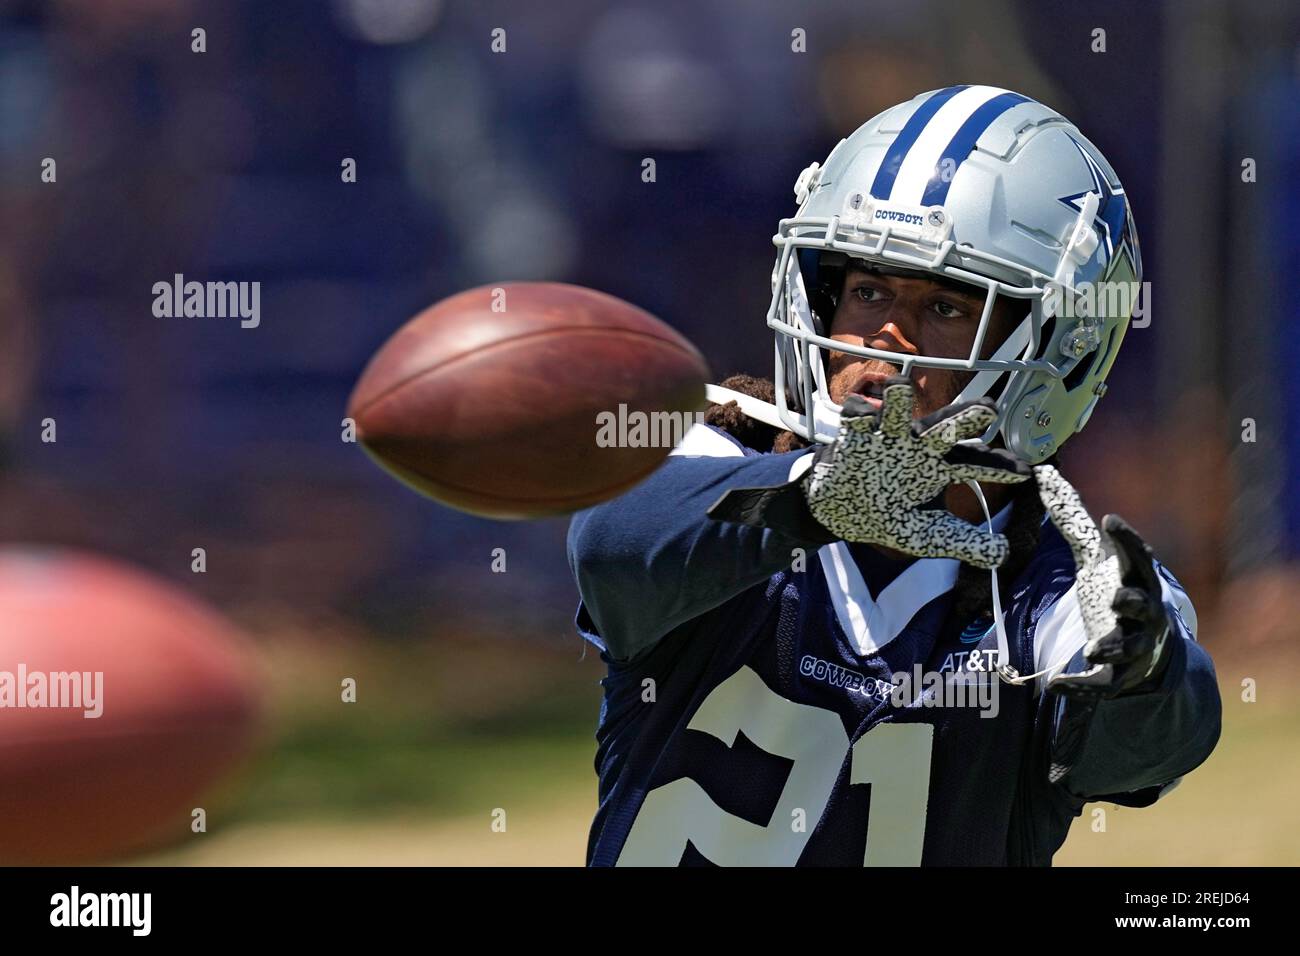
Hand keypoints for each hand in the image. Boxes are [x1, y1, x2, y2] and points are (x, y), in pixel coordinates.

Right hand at [802, 378, 1030, 568]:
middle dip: (966, 416)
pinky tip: (862, 417)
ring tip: (899, 388)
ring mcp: (887, 437)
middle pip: (946, 427)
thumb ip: (966, 543)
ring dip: (897, 397)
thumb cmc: (891, 515)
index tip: (1025, 473)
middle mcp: (918, 445)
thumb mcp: (930, 536)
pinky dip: (858, 413)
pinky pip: (856, 416)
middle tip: (988, 409)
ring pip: (896, 409)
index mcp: (940, 466)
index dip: (998, 467)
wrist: (842, 510)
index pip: (975, 463)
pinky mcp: (855, 435)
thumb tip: (1004, 553)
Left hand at [1035, 464, 1171, 698]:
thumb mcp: (1097, 557)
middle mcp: (1142, 613)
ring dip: (1111, 648)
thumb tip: (1043, 473)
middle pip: (1143, 605)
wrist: (1147, 651)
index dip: (1127, 539)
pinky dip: (1081, 686)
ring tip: (1093, 648)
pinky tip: (1057, 684)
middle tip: (1117, 597)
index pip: (1137, 557)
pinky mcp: (1117, 676)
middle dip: (1133, 601)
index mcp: (1137, 580)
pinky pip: (1101, 684)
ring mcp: (1132, 647)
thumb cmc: (1118, 592)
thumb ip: (1072, 520)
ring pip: (1127, 649)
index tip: (1109, 520)